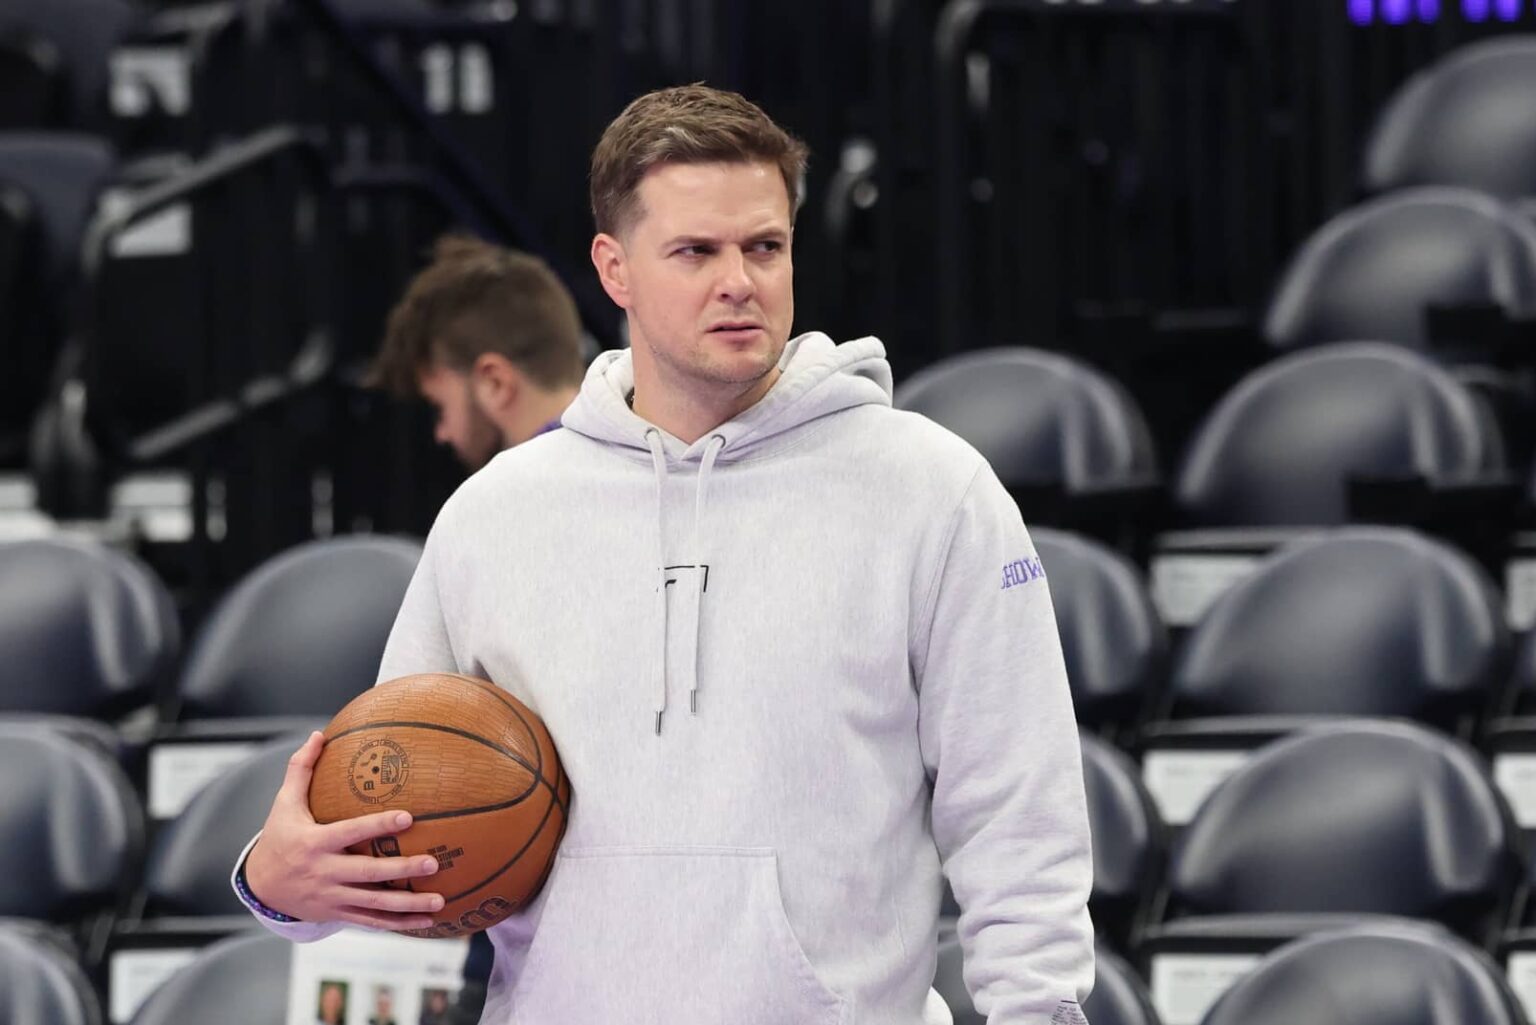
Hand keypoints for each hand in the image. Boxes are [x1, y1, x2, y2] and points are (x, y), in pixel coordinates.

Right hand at [244, 731, 444, 930]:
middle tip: (434, 862)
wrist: (261, 887)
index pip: (351, 833)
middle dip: (402, 870)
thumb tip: (318, 734)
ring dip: (408, 906)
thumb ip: (300, 769)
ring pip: (375, 904)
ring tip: (440, 901)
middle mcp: (325, 873)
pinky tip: (427, 922)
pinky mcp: (338, 914)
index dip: (378, 825)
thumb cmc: (279, 837)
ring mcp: (332, 898)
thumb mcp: (284, 804)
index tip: (408, 817)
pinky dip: (399, 924)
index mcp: (315, 844)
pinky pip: (372, 922)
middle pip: (368, 874)